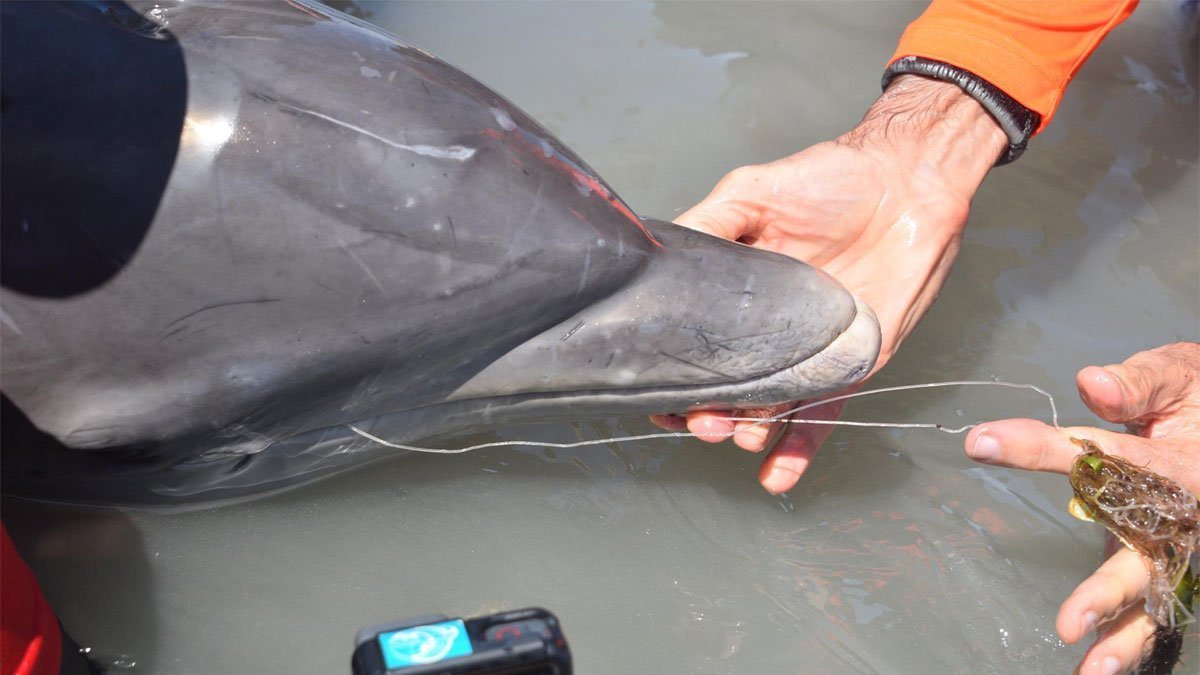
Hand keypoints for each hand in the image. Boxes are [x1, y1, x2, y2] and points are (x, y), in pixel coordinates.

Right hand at [653, 75, 1006, 493]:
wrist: (908, 180)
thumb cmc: (830, 178)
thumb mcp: (749, 192)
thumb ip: (705, 226)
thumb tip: (653, 260)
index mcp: (738, 298)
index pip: (696, 348)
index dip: (673, 377)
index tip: (654, 396)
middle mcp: (768, 332)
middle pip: (727, 389)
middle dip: (706, 414)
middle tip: (697, 422)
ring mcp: (809, 353)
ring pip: (769, 409)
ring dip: (746, 430)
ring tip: (733, 434)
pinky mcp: (852, 365)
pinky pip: (824, 413)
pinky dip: (800, 449)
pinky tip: (775, 479)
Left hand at [964, 342, 1199, 673]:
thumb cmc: (1197, 397)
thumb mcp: (1181, 375)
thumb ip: (1138, 383)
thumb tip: (1091, 383)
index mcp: (1184, 464)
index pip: (1110, 457)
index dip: (1046, 448)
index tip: (985, 442)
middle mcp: (1187, 512)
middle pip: (1151, 556)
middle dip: (1110, 592)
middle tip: (1070, 622)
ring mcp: (1182, 542)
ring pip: (1158, 595)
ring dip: (1124, 634)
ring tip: (1090, 667)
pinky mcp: (1170, 558)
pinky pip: (1156, 603)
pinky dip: (1130, 636)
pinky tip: (1099, 666)